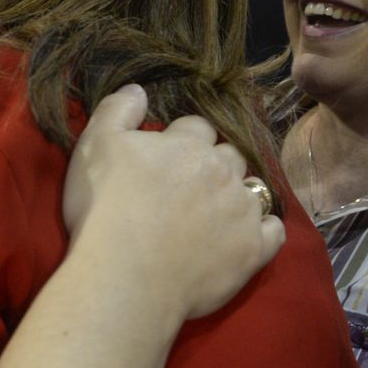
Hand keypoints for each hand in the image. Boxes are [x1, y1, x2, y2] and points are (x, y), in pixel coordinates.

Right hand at [65, 86, 284, 323]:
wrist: (123, 278)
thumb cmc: (103, 211)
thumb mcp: (93, 146)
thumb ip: (117, 110)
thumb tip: (139, 90)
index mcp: (187, 144)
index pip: (197, 126)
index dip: (181, 138)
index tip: (164, 158)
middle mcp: (223, 171)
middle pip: (231, 154)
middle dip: (215, 163)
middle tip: (189, 186)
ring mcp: (242, 211)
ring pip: (255, 189)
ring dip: (239, 194)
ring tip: (216, 213)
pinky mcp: (253, 249)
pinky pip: (274, 231)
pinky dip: (262, 230)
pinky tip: (244, 237)